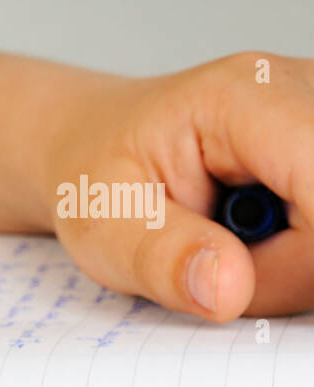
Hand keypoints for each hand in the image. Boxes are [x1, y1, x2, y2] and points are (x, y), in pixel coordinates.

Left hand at [44, 51, 313, 318]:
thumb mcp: (100, 223)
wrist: (94, 146)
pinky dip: (299, 258)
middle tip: (211, 260)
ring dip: (292, 267)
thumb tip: (228, 292)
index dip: (300, 254)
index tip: (243, 283)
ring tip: (223, 243)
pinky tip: (253, 236)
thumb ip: (160, 257)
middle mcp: (306, 94)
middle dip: (288, 268)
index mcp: (245, 99)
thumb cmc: (95, 175)